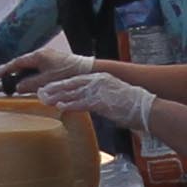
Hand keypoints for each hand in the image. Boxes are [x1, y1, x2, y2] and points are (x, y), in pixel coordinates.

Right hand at [0, 39, 93, 89]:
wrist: (87, 71)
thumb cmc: (67, 74)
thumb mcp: (46, 82)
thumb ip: (29, 84)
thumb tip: (17, 87)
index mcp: (38, 56)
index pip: (17, 62)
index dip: (5, 69)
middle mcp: (42, 54)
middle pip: (22, 63)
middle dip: (12, 73)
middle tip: (3, 82)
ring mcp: (48, 57)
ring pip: (30, 66)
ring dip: (22, 75)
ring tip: (16, 85)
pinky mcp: (54, 62)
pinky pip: (37, 68)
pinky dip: (31, 75)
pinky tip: (31, 83)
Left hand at [34, 67, 155, 132]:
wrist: (146, 108)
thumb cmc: (131, 105)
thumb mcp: (112, 96)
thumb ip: (98, 98)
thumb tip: (87, 103)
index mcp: (101, 79)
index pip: (77, 80)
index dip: (61, 84)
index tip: (48, 86)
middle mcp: (99, 81)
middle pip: (72, 83)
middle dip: (55, 88)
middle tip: (40, 92)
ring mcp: (100, 90)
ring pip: (74, 92)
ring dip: (58, 96)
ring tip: (44, 99)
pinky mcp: (103, 101)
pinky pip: (83, 102)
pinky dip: (70, 104)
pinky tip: (60, 106)